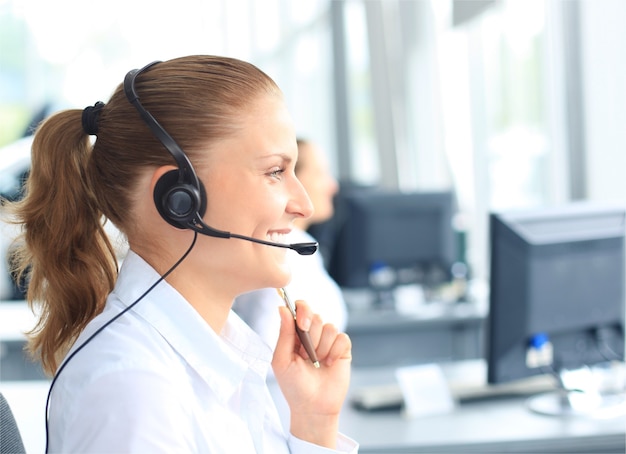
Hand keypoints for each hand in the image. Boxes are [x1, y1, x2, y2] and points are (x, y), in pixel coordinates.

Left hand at [271, 300, 351, 447]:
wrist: (313, 406)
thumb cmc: (293, 385)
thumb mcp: (281, 360)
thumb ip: (284, 333)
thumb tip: (282, 308)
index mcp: (295, 334)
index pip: (300, 308)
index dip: (302, 310)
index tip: (302, 326)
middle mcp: (312, 334)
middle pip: (316, 316)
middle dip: (311, 336)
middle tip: (305, 356)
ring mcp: (328, 341)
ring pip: (330, 327)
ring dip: (322, 347)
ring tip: (317, 363)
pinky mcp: (342, 349)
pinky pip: (342, 338)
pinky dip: (335, 351)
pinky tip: (329, 364)